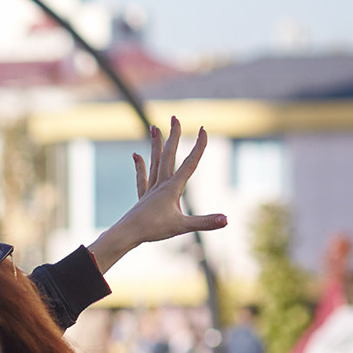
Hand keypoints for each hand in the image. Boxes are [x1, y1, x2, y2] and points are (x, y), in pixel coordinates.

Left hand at [90, 119, 225, 271]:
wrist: (126, 235)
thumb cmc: (153, 230)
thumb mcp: (182, 226)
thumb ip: (205, 222)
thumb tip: (226, 220)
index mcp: (172, 188)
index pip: (190, 163)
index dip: (199, 146)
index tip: (204, 129)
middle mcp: (161, 184)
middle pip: (168, 155)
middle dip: (173, 135)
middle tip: (175, 117)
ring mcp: (151, 189)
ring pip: (154, 162)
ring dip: (156, 144)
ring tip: (154, 127)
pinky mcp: (143, 197)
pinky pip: (142, 178)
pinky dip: (140, 166)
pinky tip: (137, 155)